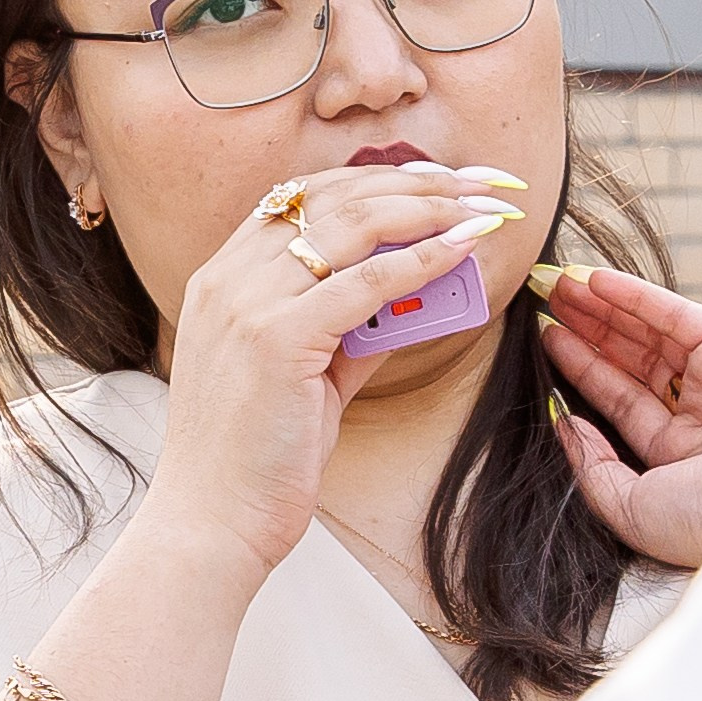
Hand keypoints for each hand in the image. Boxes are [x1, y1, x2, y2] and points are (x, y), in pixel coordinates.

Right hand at [145, 162, 523, 584]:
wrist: (213, 522)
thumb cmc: (257, 459)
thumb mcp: (304, 377)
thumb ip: (349, 330)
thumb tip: (412, 297)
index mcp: (225, 277)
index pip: (309, 195)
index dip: (383, 178)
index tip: (446, 179)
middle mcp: (229, 276)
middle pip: (336, 194)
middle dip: (422, 181)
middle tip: (487, 182)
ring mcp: (246, 301)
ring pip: (353, 223)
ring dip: (433, 209)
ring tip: (488, 208)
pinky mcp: (274, 337)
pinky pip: (365, 282)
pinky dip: (422, 260)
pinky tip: (465, 249)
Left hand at [538, 266, 701, 569]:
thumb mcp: (630, 508)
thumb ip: (592, 466)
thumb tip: (564, 420)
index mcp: (681, 457)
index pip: (622, 402)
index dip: (583, 370)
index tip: (546, 341)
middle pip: (634, 362)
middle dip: (590, 330)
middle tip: (545, 301)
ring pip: (652, 334)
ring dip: (605, 307)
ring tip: (557, 285)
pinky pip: (676, 315)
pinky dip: (636, 296)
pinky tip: (593, 281)